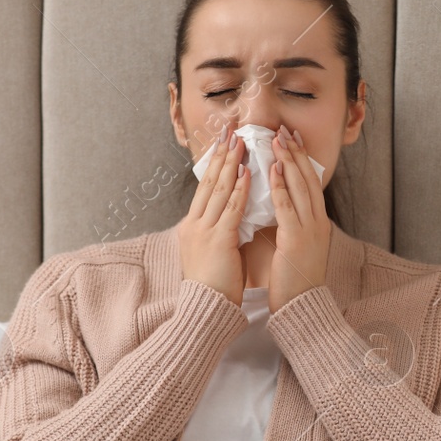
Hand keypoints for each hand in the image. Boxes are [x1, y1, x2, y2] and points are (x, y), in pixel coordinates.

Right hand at [178, 125, 247, 306]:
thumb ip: (221, 230)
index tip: (223, 143)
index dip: (215, 164)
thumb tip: (234, 214)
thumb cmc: (214, 285)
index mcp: (193, 226)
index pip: (205, 188)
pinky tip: (248, 172)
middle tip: (230, 130)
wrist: (205, 310)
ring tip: (240, 141)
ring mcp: (203, 230)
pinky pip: (231, 208)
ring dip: (231, 163)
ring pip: (218, 189)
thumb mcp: (214, 251)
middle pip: (208, 182)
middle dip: (221, 154)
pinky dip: (240, 188)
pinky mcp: (217, 240)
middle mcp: (194, 224)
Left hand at [267, 124, 331, 313]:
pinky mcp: (297, 238)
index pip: (311, 184)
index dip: (301, 160)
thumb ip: (289, 225)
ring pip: (300, 187)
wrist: (302, 306)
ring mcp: (310, 229)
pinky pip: (288, 207)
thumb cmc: (294, 282)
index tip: (292, 140)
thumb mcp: (296, 247)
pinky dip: (281, 187)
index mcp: (317, 223)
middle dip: (295, 152)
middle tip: (285, 130)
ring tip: (278, 140)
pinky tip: (273, 170)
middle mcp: (317, 222)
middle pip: (308, 179)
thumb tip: (274, 206)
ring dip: (288, 161)